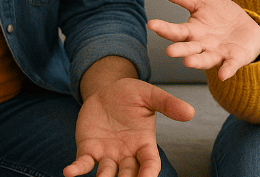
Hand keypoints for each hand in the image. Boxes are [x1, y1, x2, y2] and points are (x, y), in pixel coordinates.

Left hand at [64, 78, 193, 176]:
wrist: (106, 90)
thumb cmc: (130, 94)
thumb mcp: (149, 94)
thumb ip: (167, 104)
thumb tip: (190, 112)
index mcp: (144, 143)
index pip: (149, 163)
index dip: (149, 173)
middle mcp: (126, 154)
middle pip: (129, 175)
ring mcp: (107, 154)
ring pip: (107, 174)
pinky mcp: (88, 150)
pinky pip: (83, 164)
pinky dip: (77, 170)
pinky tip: (69, 172)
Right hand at [147, 0, 259, 80]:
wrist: (246, 26)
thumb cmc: (220, 16)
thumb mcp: (201, 2)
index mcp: (192, 32)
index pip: (176, 31)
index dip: (164, 28)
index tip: (151, 24)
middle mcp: (202, 45)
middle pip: (189, 48)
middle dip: (180, 50)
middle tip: (169, 52)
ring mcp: (218, 53)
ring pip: (205, 59)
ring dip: (197, 62)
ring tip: (187, 62)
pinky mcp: (234, 58)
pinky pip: (230, 65)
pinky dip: (226, 70)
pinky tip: (223, 75)